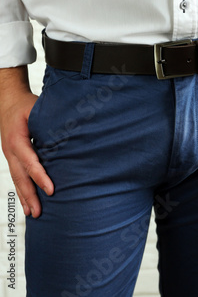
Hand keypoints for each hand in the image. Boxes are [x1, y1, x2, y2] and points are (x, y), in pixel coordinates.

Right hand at [0, 91, 53, 217]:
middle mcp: (11, 150)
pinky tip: (26, 203)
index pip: (30, 162)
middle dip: (30, 195)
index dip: (40, 177)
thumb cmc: (25, 105)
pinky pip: (16, 176)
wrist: (8, 102)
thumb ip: (48, 122)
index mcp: (17, 139)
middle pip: (20, 176)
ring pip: (17, 179)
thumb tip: (69, 132)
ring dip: (24, 197)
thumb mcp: (36, 109)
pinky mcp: (12, 157)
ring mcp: (9, 155)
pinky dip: (21, 191)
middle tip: (39, 212)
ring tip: (33, 214)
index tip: (51, 190)